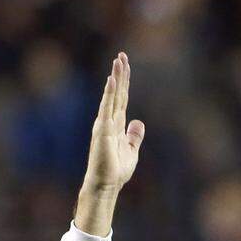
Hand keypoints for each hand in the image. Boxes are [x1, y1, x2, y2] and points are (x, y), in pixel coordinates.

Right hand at [82, 53, 145, 197]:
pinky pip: (106, 107)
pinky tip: (111, 81)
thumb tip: (138, 122)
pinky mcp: (102, 130)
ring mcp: (104, 124)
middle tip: (122, 55)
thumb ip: (134, 135)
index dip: (124, 82)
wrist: (106, 185)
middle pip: (116, 93)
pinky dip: (109, 93)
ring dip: (115, 78)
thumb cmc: (116, 170)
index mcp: (116, 124)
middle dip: (120, 74)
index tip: (125, 64)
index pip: (121, 98)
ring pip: (111, 96)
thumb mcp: (132, 150)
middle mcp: (108, 120)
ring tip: (117, 61)